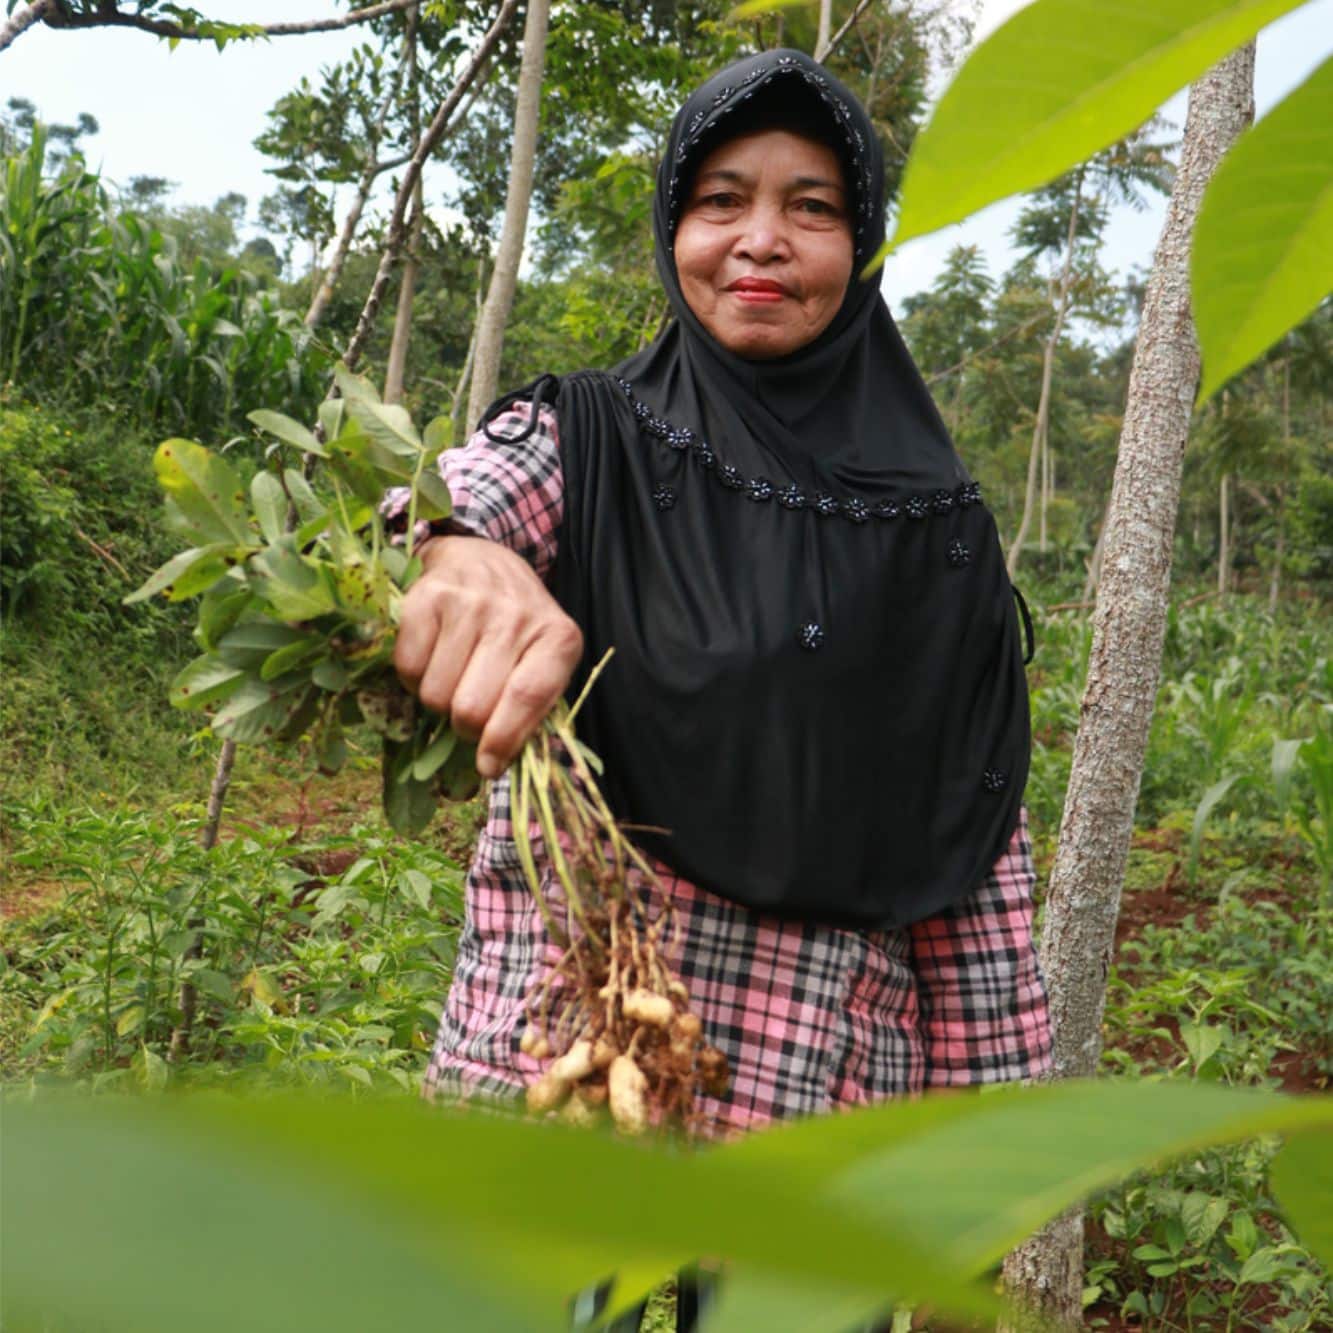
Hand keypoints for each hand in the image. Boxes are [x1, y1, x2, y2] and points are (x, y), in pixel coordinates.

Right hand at [394, 535, 583, 778]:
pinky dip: (414, 677)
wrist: (482, 558)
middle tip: (469, 712)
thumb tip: (493, 766)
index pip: (526, 698)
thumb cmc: (518, 624)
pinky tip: (434, 656)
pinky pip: (407, 668)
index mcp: (557, 638)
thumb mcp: (543, 660)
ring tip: (454, 676)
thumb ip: (531, 711)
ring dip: (438, 700)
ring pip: (435, 694)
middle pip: (472, 708)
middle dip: (466, 726)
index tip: (487, 767)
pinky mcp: (427, 597)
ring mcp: (469, 603)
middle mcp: (515, 617)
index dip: (502, 741)